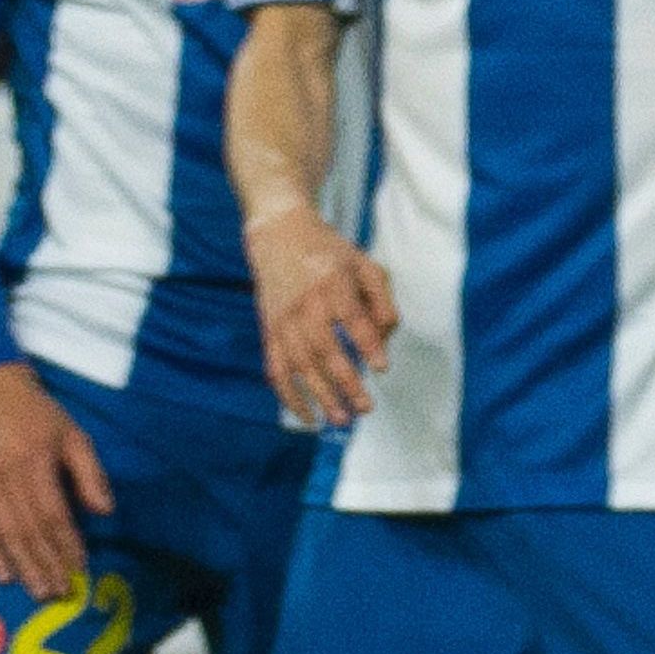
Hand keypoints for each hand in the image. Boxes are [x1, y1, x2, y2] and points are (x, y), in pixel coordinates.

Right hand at [0, 364, 111, 599]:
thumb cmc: (42, 418)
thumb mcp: (76, 437)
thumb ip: (91, 474)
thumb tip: (105, 512)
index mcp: (33, 462)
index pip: (52, 514)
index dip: (66, 544)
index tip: (80, 569)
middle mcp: (4, 476)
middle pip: (26, 530)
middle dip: (45, 564)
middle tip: (60, 593)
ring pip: (2, 533)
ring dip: (21, 566)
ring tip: (38, 591)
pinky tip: (2, 574)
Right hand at [247, 205, 395, 426]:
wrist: (278, 234)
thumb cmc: (330, 252)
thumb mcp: (364, 264)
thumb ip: (382, 299)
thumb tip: (386, 337)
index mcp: (332, 283)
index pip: (351, 318)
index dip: (366, 344)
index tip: (381, 368)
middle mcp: (305, 304)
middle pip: (324, 349)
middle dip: (345, 382)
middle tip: (366, 408)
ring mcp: (283, 319)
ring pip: (299, 364)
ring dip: (319, 395)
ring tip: (341, 419)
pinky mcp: (268, 329)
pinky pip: (276, 368)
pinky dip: (289, 395)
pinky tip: (308, 415)